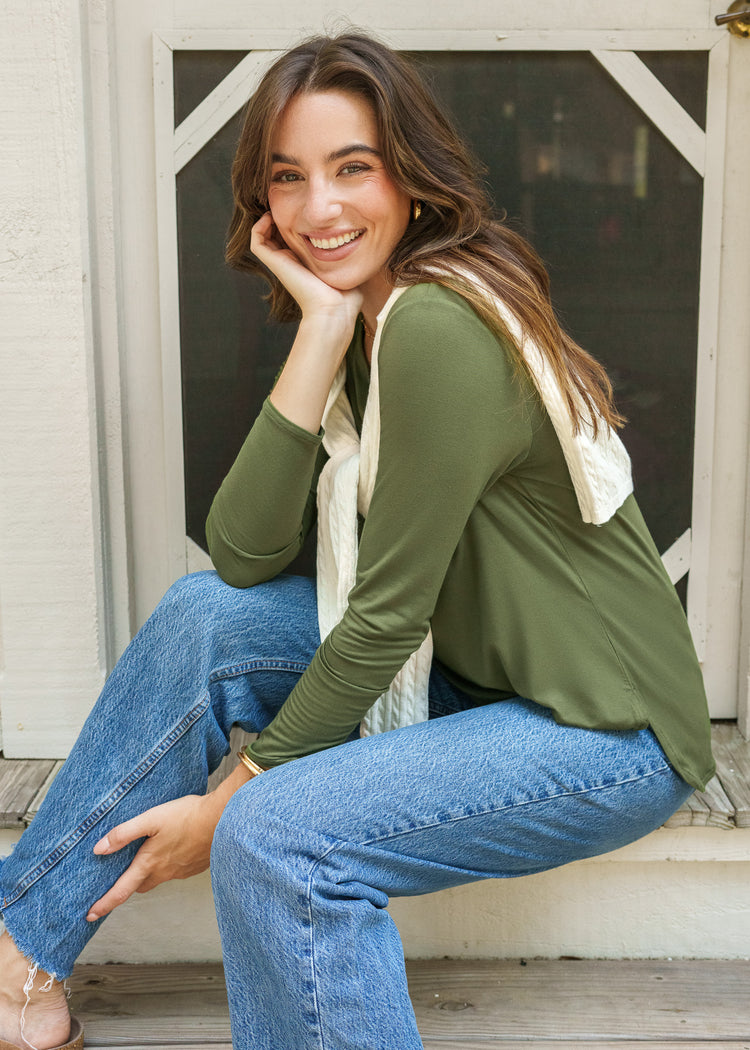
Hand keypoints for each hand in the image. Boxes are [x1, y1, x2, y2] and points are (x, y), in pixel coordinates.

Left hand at [86, 794, 220, 920]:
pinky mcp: (196, 865)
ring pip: (159, 878)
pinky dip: (170, 864)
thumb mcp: (151, 818)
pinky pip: (177, 870)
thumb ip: (124, 833)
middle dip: (128, 886)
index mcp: (149, 864)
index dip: (104, 904)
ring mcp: (182, 871)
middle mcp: (165, 872)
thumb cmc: (187, 816)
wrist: (223, 817)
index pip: (121, 891)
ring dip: (150, 873)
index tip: (90, 915)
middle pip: (140, 886)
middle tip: (120, 879)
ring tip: (150, 856)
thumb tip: (99, 849)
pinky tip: (175, 848)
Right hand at [251, 212, 361, 331]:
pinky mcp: (275, 263)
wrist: (333, 310)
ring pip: (264, 236)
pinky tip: (270, 216)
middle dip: (282, 215)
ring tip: (277, 205)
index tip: (308, 208)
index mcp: (307, 262)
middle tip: (291, 200)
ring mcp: (282, 262)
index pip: (294, 237)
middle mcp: (291, 261)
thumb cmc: (346, 297)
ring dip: (268, 219)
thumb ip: (354, 254)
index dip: (296, 221)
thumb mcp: (351, 267)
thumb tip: (367, 240)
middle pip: (278, 234)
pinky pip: (257, 241)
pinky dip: (258, 226)